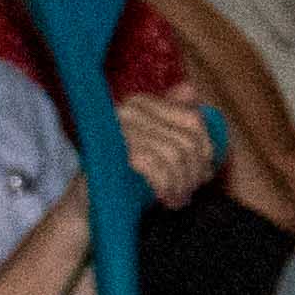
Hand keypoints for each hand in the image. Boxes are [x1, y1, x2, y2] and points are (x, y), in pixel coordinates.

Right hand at [111, 91, 213, 206]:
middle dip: (193, 172)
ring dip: (181, 184)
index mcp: (140, 103)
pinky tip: (165, 199)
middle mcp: (126, 109)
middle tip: (188, 192)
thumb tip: (189, 89)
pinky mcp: (108, 150)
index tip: (203, 174)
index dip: (206, 150)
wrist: (88, 205)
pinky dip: (166, 186)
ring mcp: (115, 128)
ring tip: (178, 199)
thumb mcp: (158, 146)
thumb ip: (175, 118)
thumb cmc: (127, 176)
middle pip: (186, 140)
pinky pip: (153, 164)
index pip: (193, 120)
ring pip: (173, 154)